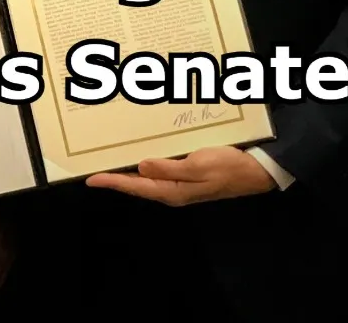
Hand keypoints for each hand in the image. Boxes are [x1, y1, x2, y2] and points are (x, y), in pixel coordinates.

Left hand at [85, 146, 275, 205]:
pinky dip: (147, 164)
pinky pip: (160, 171)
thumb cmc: (228, 167)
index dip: (113, 182)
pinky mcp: (188, 175)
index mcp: (173, 191)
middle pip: (138, 184)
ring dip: (130, 170)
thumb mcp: (198, 166)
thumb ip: (168, 168)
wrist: (256, 171)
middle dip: (116, 177)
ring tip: (112, 161)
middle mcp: (173, 190)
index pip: (135, 186)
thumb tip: (140, 166)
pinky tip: (141, 155)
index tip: (91, 179)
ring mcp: (181, 184)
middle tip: (95, 169)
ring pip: (147, 178)